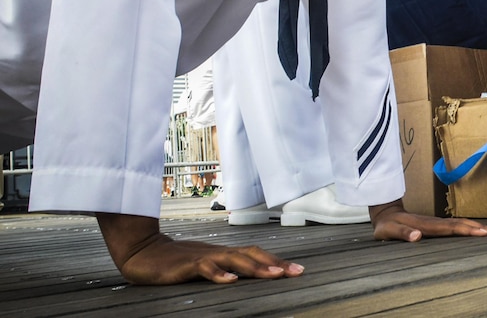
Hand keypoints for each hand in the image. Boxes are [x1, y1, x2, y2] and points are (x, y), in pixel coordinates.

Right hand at [96, 213, 302, 284]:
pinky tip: (230, 281)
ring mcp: (203, 256)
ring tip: (273, 274)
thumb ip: (224, 267)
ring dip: (255, 267)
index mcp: (223, 252)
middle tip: (296, 272)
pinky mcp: (186, 265)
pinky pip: (205, 268)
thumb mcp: (204, 264)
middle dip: (275, 262)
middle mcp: (218, 251)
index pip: (255, 254)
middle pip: (251, 254)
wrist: (143, 251)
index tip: (297, 269)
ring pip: (233, 259)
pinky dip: (219, 274)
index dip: (276, 260)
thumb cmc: (175, 260)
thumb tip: (246, 277)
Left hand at [369, 200, 486, 241]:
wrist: (384, 212)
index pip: (451, 228)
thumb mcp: (390, 231)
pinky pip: (455, 226)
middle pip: (461, 224)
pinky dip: (468, 228)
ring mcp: (436, 223)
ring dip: (477, 227)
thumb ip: (404, 233)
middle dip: (480, 228)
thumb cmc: (386, 225)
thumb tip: (418, 236)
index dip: (467, 230)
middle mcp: (435, 223)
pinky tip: (476, 231)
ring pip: (460, 224)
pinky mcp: (436, 226)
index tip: (483, 232)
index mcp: (427, 226)